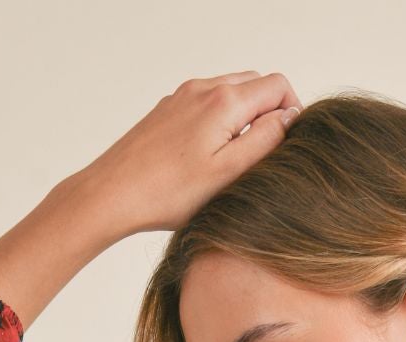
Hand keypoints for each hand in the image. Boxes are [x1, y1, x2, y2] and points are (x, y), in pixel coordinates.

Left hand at [81, 72, 303, 236]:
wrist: (113, 193)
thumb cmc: (169, 192)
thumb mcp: (229, 173)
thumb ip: (266, 140)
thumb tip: (290, 116)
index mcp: (224, 101)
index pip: (278, 86)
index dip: (292, 112)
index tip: (286, 145)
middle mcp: (204, 88)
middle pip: (255, 84)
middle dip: (269, 112)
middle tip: (264, 154)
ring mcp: (183, 96)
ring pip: (231, 92)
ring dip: (245, 116)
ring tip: (236, 158)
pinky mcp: (169, 108)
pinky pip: (207, 102)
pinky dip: (221, 119)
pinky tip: (209, 154)